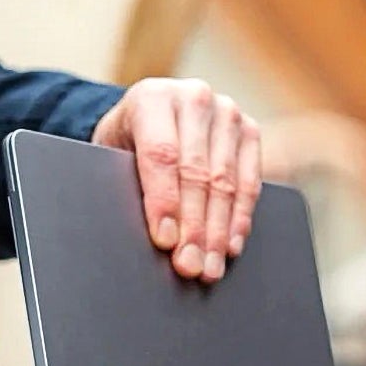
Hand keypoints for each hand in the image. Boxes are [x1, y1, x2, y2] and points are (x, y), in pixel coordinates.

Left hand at [92, 77, 262, 283]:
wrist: (157, 118)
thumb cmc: (131, 144)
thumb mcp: (116, 157)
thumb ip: (133, 186)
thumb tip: (158, 235)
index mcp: (153, 98)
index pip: (162, 155)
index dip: (164, 202)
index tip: (165, 241)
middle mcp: (194, 98)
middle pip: (196, 174)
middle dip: (194, 228)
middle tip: (189, 266)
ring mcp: (227, 113)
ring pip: (225, 183)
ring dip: (218, 233)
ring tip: (209, 267)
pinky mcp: (250, 132)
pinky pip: (249, 184)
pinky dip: (239, 220)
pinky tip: (230, 248)